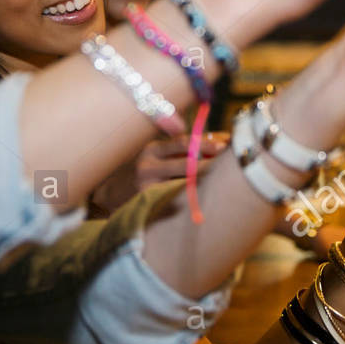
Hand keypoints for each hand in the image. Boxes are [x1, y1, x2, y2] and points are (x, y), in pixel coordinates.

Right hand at [88, 135, 224, 215]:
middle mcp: (148, 166)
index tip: (223, 143)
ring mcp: (148, 187)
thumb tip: (218, 139)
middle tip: (229, 164)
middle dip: (209, 163)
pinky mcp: (150, 204)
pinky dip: (192, 199)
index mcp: (153, 150)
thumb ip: (180, 148)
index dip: (203, 142)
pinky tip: (207, 201)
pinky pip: (176, 200)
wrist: (114, 196)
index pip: (181, 142)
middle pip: (184, 163)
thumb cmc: (146, 172)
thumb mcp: (157, 155)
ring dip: (204, 182)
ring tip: (224, 183)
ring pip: (183, 184)